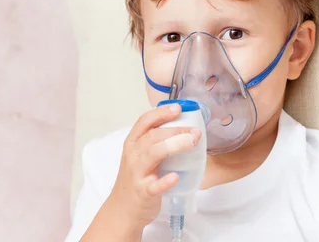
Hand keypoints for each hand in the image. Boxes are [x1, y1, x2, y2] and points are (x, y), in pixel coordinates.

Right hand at [105, 103, 201, 232]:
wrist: (122, 210)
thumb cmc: (135, 179)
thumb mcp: (139, 156)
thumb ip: (155, 142)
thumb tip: (184, 129)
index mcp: (133, 143)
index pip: (144, 122)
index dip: (161, 113)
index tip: (178, 108)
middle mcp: (133, 155)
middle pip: (153, 136)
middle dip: (175, 129)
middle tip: (195, 131)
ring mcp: (137, 174)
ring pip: (153, 153)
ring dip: (174, 145)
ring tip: (192, 142)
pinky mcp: (143, 192)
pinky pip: (154, 186)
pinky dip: (165, 181)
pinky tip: (176, 177)